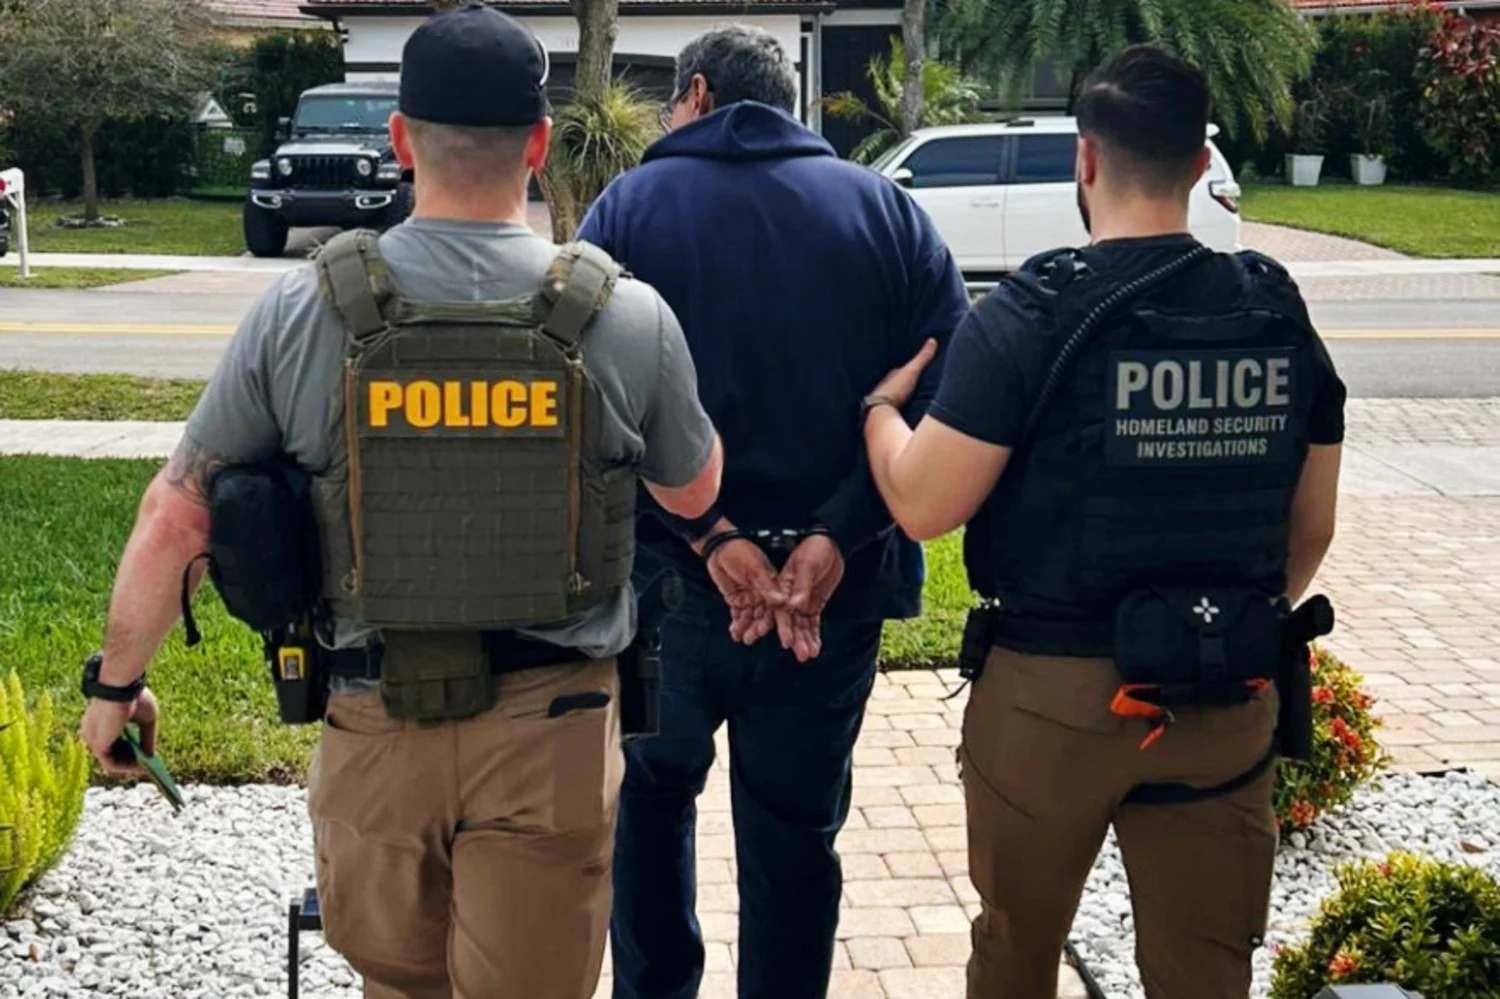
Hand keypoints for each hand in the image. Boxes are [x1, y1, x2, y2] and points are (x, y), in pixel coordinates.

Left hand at [78, 688, 158, 777]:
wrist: (122, 686)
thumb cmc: (134, 697)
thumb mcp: (146, 719)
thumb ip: (147, 738)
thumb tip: (152, 756)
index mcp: (100, 722)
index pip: (112, 741)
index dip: (128, 750)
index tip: (142, 757)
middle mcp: (92, 733)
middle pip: (112, 753)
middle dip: (130, 761)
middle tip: (148, 767)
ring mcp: (92, 740)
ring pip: (112, 761)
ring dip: (130, 767)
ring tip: (149, 769)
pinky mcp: (97, 746)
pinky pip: (112, 764)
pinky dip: (128, 768)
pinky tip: (144, 767)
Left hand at [703, 538, 785, 644]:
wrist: (719, 549)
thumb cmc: (740, 553)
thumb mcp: (754, 569)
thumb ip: (766, 587)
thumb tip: (781, 601)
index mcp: (772, 586)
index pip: (776, 607)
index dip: (777, 621)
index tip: (773, 633)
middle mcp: (763, 594)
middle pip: (763, 615)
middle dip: (758, 628)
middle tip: (752, 637)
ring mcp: (750, 598)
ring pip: (751, 617)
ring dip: (747, 628)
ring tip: (742, 638)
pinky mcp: (737, 600)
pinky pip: (739, 615)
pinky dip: (737, 624)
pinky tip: (735, 633)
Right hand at [774, 534, 844, 662]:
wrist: (830, 543)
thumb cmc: (815, 549)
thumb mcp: (808, 565)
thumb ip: (801, 586)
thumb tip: (794, 605)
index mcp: (783, 586)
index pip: (781, 610)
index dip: (783, 627)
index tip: (785, 642)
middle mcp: (789, 597)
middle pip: (790, 622)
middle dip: (795, 639)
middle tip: (800, 654)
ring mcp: (802, 602)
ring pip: (801, 626)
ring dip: (804, 641)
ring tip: (808, 655)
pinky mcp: (814, 605)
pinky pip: (812, 623)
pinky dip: (813, 635)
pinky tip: (815, 648)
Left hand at [870, 338, 939, 409]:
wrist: (880, 410)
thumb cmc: (896, 389)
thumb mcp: (912, 371)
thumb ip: (922, 358)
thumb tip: (932, 340)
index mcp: (891, 375)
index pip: (900, 369)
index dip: (909, 368)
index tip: (916, 367)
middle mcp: (885, 386)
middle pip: (896, 382)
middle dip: (904, 382)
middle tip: (914, 382)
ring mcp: (884, 399)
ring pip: (894, 395)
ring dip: (901, 395)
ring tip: (911, 397)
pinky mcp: (885, 412)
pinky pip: (893, 407)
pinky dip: (898, 406)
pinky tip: (903, 410)